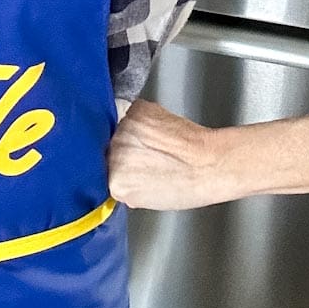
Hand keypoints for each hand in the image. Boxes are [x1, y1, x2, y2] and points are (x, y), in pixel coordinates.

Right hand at [107, 99, 227, 210]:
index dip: (111, 169)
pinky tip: (152, 131)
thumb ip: (121, 183)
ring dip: (126, 133)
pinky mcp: (136, 109)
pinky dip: (137, 120)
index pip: (99, 170)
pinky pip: (126, 113)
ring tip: (148, 144)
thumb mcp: (142, 198)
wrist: (209, 163)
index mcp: (115, 181)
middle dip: (117, 150)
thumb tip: (113, 173)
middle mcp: (114, 152)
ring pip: (115, 128)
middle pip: (104, 147)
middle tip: (137, 156)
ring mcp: (124, 128)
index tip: (118, 169)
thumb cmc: (185, 185)